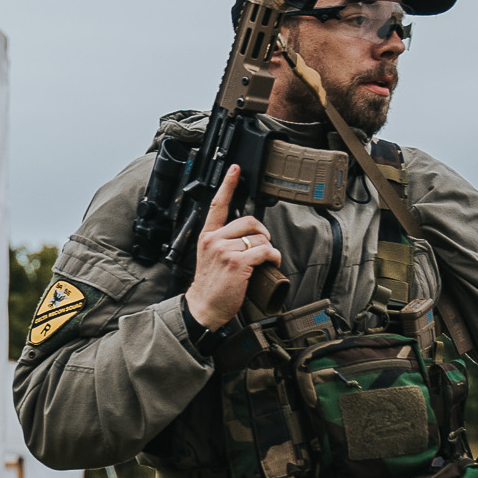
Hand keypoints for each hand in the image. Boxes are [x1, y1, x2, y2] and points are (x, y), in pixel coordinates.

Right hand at [184, 166, 280, 329]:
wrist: (204, 308)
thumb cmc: (210, 287)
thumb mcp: (210, 259)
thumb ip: (223, 243)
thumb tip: (250, 238)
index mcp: (207, 237)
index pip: (217, 205)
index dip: (227, 185)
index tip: (234, 169)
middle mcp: (214, 240)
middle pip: (249, 221)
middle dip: (262, 233)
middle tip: (264, 246)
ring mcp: (225, 250)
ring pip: (260, 238)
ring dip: (269, 249)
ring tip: (265, 261)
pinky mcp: (237, 262)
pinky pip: (265, 251)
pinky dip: (273, 257)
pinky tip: (271, 264)